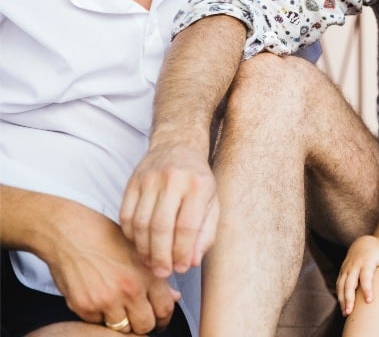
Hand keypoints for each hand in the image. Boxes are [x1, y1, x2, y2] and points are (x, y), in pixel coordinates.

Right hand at [48, 207, 180, 333]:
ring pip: (122, 329)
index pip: (165, 309)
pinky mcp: (83, 307)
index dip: (164, 317)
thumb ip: (157, 276)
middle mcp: (128, 290)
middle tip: (140, 317)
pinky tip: (100, 301)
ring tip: (121, 310)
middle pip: (145, 325)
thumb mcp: (139, 249)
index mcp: (147, 274)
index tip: (160, 317)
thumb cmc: (104, 236)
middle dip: (145, 323)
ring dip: (123, 322)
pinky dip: (100, 317)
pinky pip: (97, 323)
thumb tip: (174, 297)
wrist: (68, 232)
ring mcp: (105, 301)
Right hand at [119, 138, 217, 278]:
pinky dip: (131, 236)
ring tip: (151, 263)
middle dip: (161, 255)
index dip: (183, 252)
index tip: (182, 268)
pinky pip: (126, 215)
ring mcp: (149, 179)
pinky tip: (139, 245)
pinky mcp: (132, 182)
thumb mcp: (212, 203)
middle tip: (162, 272)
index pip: (187, 226)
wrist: (178, 146)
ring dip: (144, 249)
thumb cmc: (198, 181)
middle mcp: (173, 180)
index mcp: (198, 185)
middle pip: (161, 226)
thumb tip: (192, 261)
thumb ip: (206, 233)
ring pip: (140, 223)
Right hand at [335, 235, 378, 314]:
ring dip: (342, 300)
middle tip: (350, 312)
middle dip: (349, 297)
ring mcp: (347, 270)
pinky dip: (340, 297)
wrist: (363, 243)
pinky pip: (339, 286)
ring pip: (341, 285)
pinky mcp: (342, 273)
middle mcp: (354, 266)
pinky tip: (343, 309)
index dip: (367, 288)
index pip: (365, 277)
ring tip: (346, 313)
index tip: (369, 301)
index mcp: (366, 262)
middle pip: (349, 283)